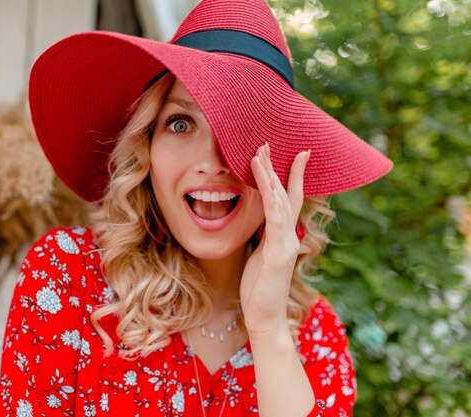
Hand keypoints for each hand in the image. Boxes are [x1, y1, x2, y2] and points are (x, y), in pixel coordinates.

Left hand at [240, 143, 309, 338]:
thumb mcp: (260, 256)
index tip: (292, 153)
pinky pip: (273, 218)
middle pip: (286, 193)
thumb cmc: (260, 289)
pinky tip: (264, 180)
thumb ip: (265, 237)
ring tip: (261, 152)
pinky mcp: (277, 253)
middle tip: (269, 142)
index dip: (291, 175)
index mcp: (282, 235)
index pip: (289, 199)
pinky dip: (270, 196)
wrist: (265, 317)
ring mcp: (285, 243)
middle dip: (278, 167)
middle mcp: (288, 235)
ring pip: (280, 200)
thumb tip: (262, 221)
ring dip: (270, 175)